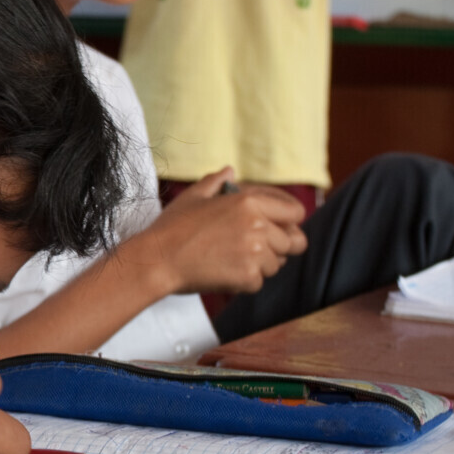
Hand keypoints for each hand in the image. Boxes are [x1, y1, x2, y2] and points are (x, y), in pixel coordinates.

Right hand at [130, 168, 307, 294]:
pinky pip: (259, 282)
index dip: (291, 222)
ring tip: (232, 261)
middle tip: (254, 250)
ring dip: (260, 265)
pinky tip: (223, 273)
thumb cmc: (172, 227)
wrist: (157, 260)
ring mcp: (255, 253)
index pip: (296, 212)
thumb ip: (216, 181)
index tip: (282, 229)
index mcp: (249, 202)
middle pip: (293, 242)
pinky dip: (244, 281)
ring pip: (276, 264)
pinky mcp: (247, 277)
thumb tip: (230, 170)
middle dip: (277, 247)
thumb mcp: (192, 196)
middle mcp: (258, 226)